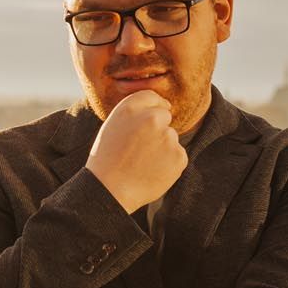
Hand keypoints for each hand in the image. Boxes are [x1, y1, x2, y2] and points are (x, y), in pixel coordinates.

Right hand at [86, 89, 186, 212]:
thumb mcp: (113, 127)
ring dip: (163, 147)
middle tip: (140, 148)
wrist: (109, 191)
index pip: (152, 97)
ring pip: (171, 137)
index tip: (149, 121)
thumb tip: (162, 106)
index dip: (152, 108)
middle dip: (158, 128)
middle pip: (165, 115)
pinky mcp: (179, 155)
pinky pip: (178, 155)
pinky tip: (152, 171)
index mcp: (130, 107)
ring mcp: (167, 136)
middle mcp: (151, 118)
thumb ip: (135, 113)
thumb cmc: (107, 160)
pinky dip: (169, 163)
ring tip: (141, 163)